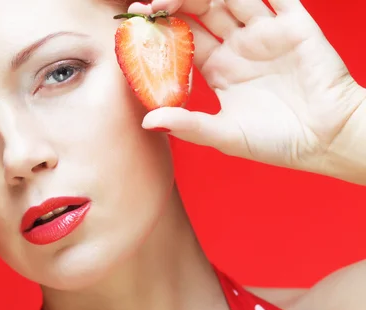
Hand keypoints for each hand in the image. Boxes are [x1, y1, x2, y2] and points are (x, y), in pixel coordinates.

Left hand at [132, 0, 365, 174]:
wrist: (327, 139)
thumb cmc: (276, 141)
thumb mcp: (224, 135)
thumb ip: (188, 125)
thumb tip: (147, 121)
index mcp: (219, 69)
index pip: (185, 40)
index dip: (163, 29)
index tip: (138, 22)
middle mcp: (238, 46)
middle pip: (203, 11)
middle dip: (178, 3)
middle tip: (153, 6)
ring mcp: (266, 33)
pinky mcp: (295, 24)